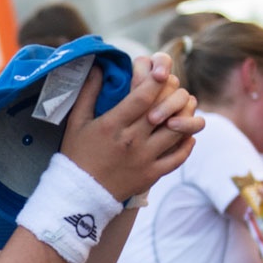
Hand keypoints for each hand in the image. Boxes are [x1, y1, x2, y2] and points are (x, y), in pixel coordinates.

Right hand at [60, 61, 197, 202]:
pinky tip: (185, 134)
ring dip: (184, 117)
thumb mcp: (76, 122)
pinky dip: (186, 144)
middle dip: (173, 94)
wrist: (79, 194)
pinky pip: (178, 157)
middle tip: (175, 86)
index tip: (162, 71)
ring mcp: (144, 159)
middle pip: (163, 110)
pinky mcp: (152, 175)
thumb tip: (98, 67)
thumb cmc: (77, 155)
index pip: (141, 97)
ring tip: (183, 108)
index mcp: (112, 125)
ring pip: (177, 132)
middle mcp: (131, 141)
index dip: (155, 81)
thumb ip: (88, 94)